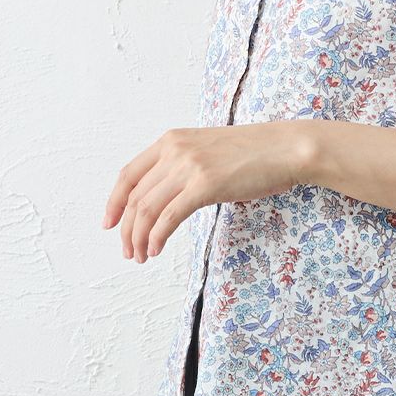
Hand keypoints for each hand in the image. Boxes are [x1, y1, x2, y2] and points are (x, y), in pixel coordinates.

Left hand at [102, 122, 314, 262]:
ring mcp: (189, 166)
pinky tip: (156, 249)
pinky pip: (169, 217)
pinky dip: (157, 237)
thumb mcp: (208, 150)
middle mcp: (174, 150)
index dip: (114, 202)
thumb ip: (184, 167)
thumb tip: (166, 199)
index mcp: (171, 140)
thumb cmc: (255, 153)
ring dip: (139, 238)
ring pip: (147, 209)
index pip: (129, 174)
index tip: (109, 224)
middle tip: (129, 251)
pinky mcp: (205, 185)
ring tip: (141, 256)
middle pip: (135, 197)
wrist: (286, 148)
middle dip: (127, 229)